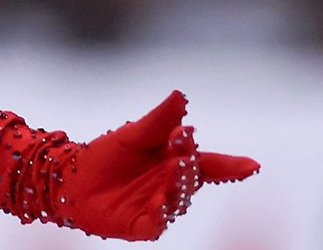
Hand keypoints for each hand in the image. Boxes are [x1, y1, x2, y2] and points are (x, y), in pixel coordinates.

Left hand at [62, 91, 259, 239]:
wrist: (71, 177)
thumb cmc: (107, 155)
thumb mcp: (133, 134)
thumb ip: (159, 120)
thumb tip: (181, 96)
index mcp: (175, 163)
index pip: (208, 164)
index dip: (230, 166)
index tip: (251, 165)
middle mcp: (172, 186)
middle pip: (192, 179)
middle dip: (190, 166)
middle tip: (184, 151)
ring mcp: (159, 206)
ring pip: (177, 201)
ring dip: (177, 187)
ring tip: (174, 170)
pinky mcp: (141, 225)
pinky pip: (156, 224)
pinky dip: (159, 215)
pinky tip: (159, 203)